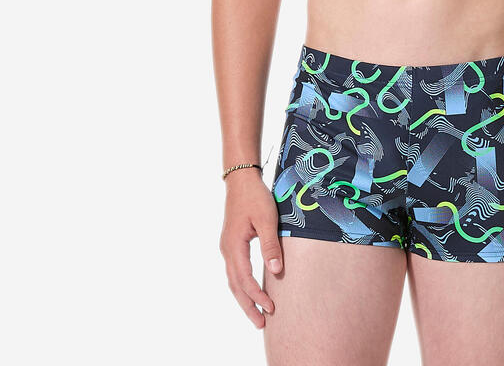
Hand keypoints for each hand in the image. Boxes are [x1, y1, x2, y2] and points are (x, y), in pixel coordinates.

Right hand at [219, 169, 283, 327]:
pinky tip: (251, 290)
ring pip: (233, 280)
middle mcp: (227, 250)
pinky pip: (235, 271)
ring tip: (256, 313)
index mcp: (234, 246)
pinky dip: (242, 285)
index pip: (245, 280)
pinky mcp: (231, 243)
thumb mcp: (267, 218)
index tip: (271, 309)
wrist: (241, 179)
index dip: (257, 296)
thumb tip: (276, 271)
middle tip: (261, 324)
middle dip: (248, 306)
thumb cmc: (255, 196)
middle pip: (235, 286)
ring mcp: (227, 247)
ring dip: (244, 297)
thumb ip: (271, 245)